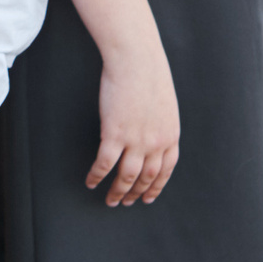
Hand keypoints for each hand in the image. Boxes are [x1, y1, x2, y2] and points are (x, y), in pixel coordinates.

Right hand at [86, 45, 180, 206]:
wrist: (137, 59)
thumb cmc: (149, 73)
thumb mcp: (165, 103)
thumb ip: (161, 123)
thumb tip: (153, 132)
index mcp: (171, 135)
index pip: (166, 170)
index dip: (156, 186)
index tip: (148, 197)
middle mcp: (156, 142)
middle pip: (147, 177)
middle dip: (136, 193)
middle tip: (126, 203)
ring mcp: (135, 140)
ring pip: (127, 177)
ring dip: (118, 192)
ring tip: (111, 201)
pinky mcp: (114, 134)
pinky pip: (105, 164)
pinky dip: (97, 176)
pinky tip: (91, 182)